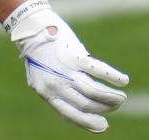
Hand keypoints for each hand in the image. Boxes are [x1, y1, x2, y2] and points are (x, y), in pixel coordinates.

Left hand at [6, 0, 128, 132]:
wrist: (29, 27)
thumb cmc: (38, 51)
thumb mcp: (41, 75)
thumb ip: (57, 88)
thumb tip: (83, 102)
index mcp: (44, 91)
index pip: (69, 114)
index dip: (88, 122)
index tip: (103, 125)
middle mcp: (54, 84)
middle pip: (86, 104)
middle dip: (104, 107)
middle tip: (116, 104)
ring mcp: (64, 70)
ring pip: (94, 92)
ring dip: (111, 97)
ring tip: (121, 97)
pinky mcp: (74, 56)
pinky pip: (99, 71)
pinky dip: (114, 77)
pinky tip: (123, 81)